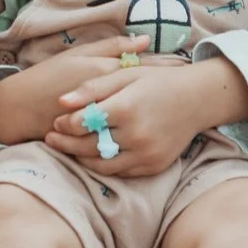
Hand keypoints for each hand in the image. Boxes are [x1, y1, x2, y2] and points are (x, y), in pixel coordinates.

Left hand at [39, 52, 213, 176]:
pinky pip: (121, 172)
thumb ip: (92, 88)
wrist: (196, 99)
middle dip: (66, 144)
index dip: (65, 124)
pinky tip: (93, 156)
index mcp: (127, 107)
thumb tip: (60, 102)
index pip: (84, 123)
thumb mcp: (125, 75)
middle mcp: (137, 134)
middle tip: (50, 139)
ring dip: (81, 158)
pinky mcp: (154, 166)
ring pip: (102, 164)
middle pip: (90, 146)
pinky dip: (103, 166)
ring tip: (69, 150)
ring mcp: (147, 153)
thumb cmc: (157, 81)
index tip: (56, 121)